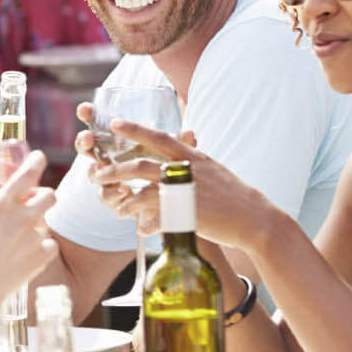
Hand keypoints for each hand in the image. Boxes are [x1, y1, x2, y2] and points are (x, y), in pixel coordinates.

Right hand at [0, 151, 60, 286]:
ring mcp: (34, 237)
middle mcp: (22, 217)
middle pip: (50, 196)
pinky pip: (50, 246)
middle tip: (37, 201)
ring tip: (25, 236)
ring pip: (48, 223)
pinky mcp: (42, 257)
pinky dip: (43, 249)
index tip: (39, 157)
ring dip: (39, 226)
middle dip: (45, 197)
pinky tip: (31, 254)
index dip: (36, 162)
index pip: (26, 174)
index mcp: (1, 205)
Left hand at [88, 120, 280, 253]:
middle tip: (95, 172)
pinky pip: (158, 217)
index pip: (160, 137)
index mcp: (193, 156)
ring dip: (125, 198)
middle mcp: (188, 171)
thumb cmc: (233, 195)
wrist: (255, 219)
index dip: (136, 129)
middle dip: (115, 169)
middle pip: (142, 165)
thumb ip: (191, 162)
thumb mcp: (212, 170)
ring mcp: (187, 193)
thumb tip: (179, 151)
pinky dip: (144, 222)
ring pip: (145, 191)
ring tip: (115, 205)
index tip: (114, 123)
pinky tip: (137, 228)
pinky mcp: (188, 214)